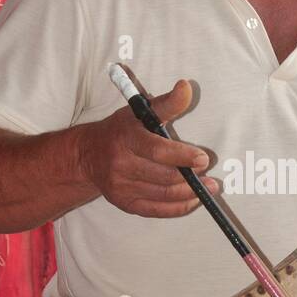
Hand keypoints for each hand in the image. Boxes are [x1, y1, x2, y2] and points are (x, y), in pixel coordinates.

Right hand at [79, 79, 220, 217]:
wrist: (88, 156)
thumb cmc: (122, 130)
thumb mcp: (140, 111)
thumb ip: (167, 103)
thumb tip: (186, 87)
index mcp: (126, 138)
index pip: (158, 151)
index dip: (183, 156)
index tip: (203, 158)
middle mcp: (121, 164)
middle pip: (164, 176)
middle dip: (190, 176)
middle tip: (207, 171)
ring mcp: (121, 187)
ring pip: (164, 194)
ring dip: (190, 192)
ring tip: (208, 186)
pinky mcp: (125, 203)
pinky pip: (157, 210)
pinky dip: (179, 207)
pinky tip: (194, 199)